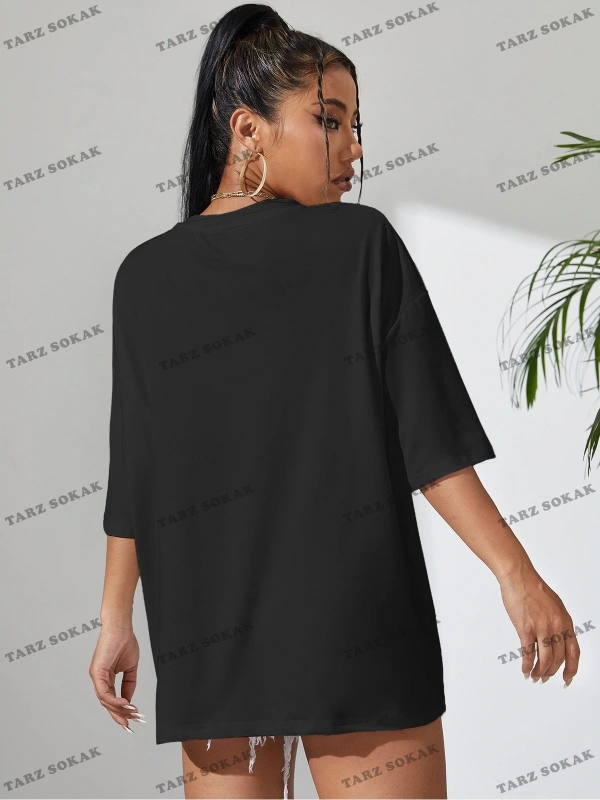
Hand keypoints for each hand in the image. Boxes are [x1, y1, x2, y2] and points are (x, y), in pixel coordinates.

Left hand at [89, 626, 144, 731]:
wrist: (121, 628)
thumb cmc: (125, 642)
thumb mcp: (130, 668)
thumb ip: (129, 684)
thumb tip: (129, 700)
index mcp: (105, 678)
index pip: (111, 699)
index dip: (120, 711)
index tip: (130, 721)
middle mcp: (99, 679)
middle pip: (107, 704)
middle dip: (120, 715)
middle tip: (132, 723)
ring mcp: (96, 676)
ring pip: (105, 701)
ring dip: (119, 709)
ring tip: (132, 713)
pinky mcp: (97, 672)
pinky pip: (104, 692)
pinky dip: (114, 700)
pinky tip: (125, 703)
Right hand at [499, 567, 579, 684]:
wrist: (519, 577)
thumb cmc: (534, 588)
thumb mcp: (555, 605)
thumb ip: (557, 623)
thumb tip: (556, 638)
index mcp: (565, 621)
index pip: (573, 652)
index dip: (571, 668)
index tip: (567, 678)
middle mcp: (556, 627)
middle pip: (558, 658)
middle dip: (551, 672)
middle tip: (545, 678)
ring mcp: (541, 628)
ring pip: (545, 659)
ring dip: (540, 672)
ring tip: (535, 677)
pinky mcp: (526, 629)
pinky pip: (529, 653)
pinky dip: (527, 665)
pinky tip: (525, 670)